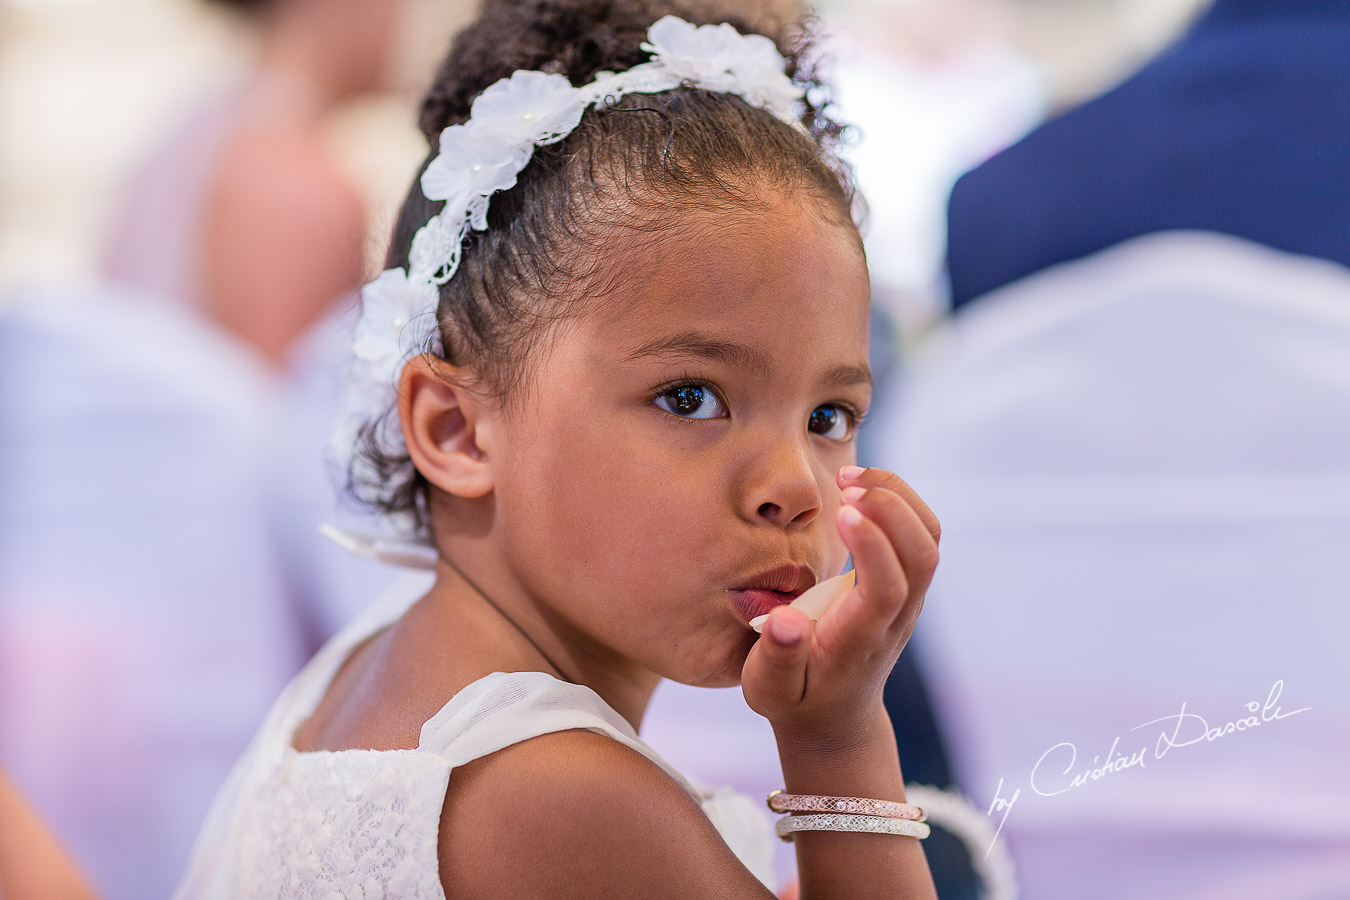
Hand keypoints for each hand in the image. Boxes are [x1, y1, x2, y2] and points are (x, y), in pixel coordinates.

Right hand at [741, 466, 940, 746]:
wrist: (835, 717)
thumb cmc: (795, 698)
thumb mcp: (770, 688)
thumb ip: (777, 656)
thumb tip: (787, 620)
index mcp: (859, 640)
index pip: (887, 588)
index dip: (873, 546)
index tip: (840, 511)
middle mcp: (896, 618)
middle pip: (923, 556)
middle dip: (891, 507)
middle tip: (843, 484)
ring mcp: (910, 601)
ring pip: (930, 539)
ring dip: (898, 497)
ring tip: (848, 477)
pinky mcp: (909, 585)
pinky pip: (923, 534)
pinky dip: (899, 500)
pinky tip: (860, 489)